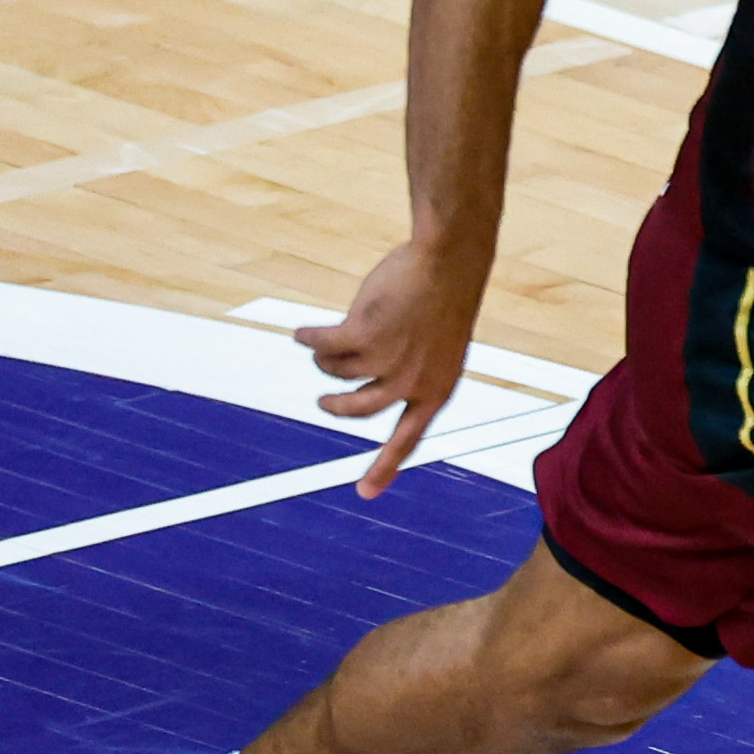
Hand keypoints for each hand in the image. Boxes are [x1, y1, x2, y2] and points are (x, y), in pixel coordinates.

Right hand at [304, 234, 489, 499]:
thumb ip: (411, 373)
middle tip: (324, 398)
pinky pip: (321, 345)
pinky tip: (303, 333)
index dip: (384, 467)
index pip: (409, 440)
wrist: (450, 259)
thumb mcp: (439, 348)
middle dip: (333, 405)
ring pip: (335, 371)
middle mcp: (413, 382)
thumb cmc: (445, 299)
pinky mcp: (364, 335)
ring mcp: (388, 360)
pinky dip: (309, 338)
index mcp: (438, 390)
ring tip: (330, 340)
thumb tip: (363, 390)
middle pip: (355, 410)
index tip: (364, 493)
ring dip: (327, 356)